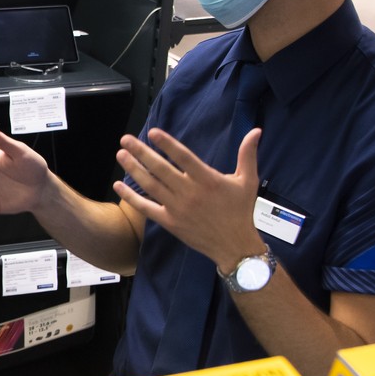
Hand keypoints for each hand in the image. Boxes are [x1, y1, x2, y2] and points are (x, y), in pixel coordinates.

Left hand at [114, 126, 265, 271]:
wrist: (234, 245)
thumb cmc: (241, 211)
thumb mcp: (248, 180)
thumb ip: (248, 154)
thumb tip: (256, 130)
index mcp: (207, 179)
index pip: (183, 157)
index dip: (167, 144)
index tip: (152, 132)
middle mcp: (190, 192)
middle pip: (160, 169)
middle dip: (141, 152)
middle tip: (125, 139)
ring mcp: (177, 208)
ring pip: (150, 186)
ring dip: (134, 169)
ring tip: (121, 155)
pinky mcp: (170, 222)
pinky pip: (146, 208)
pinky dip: (131, 197)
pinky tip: (118, 186)